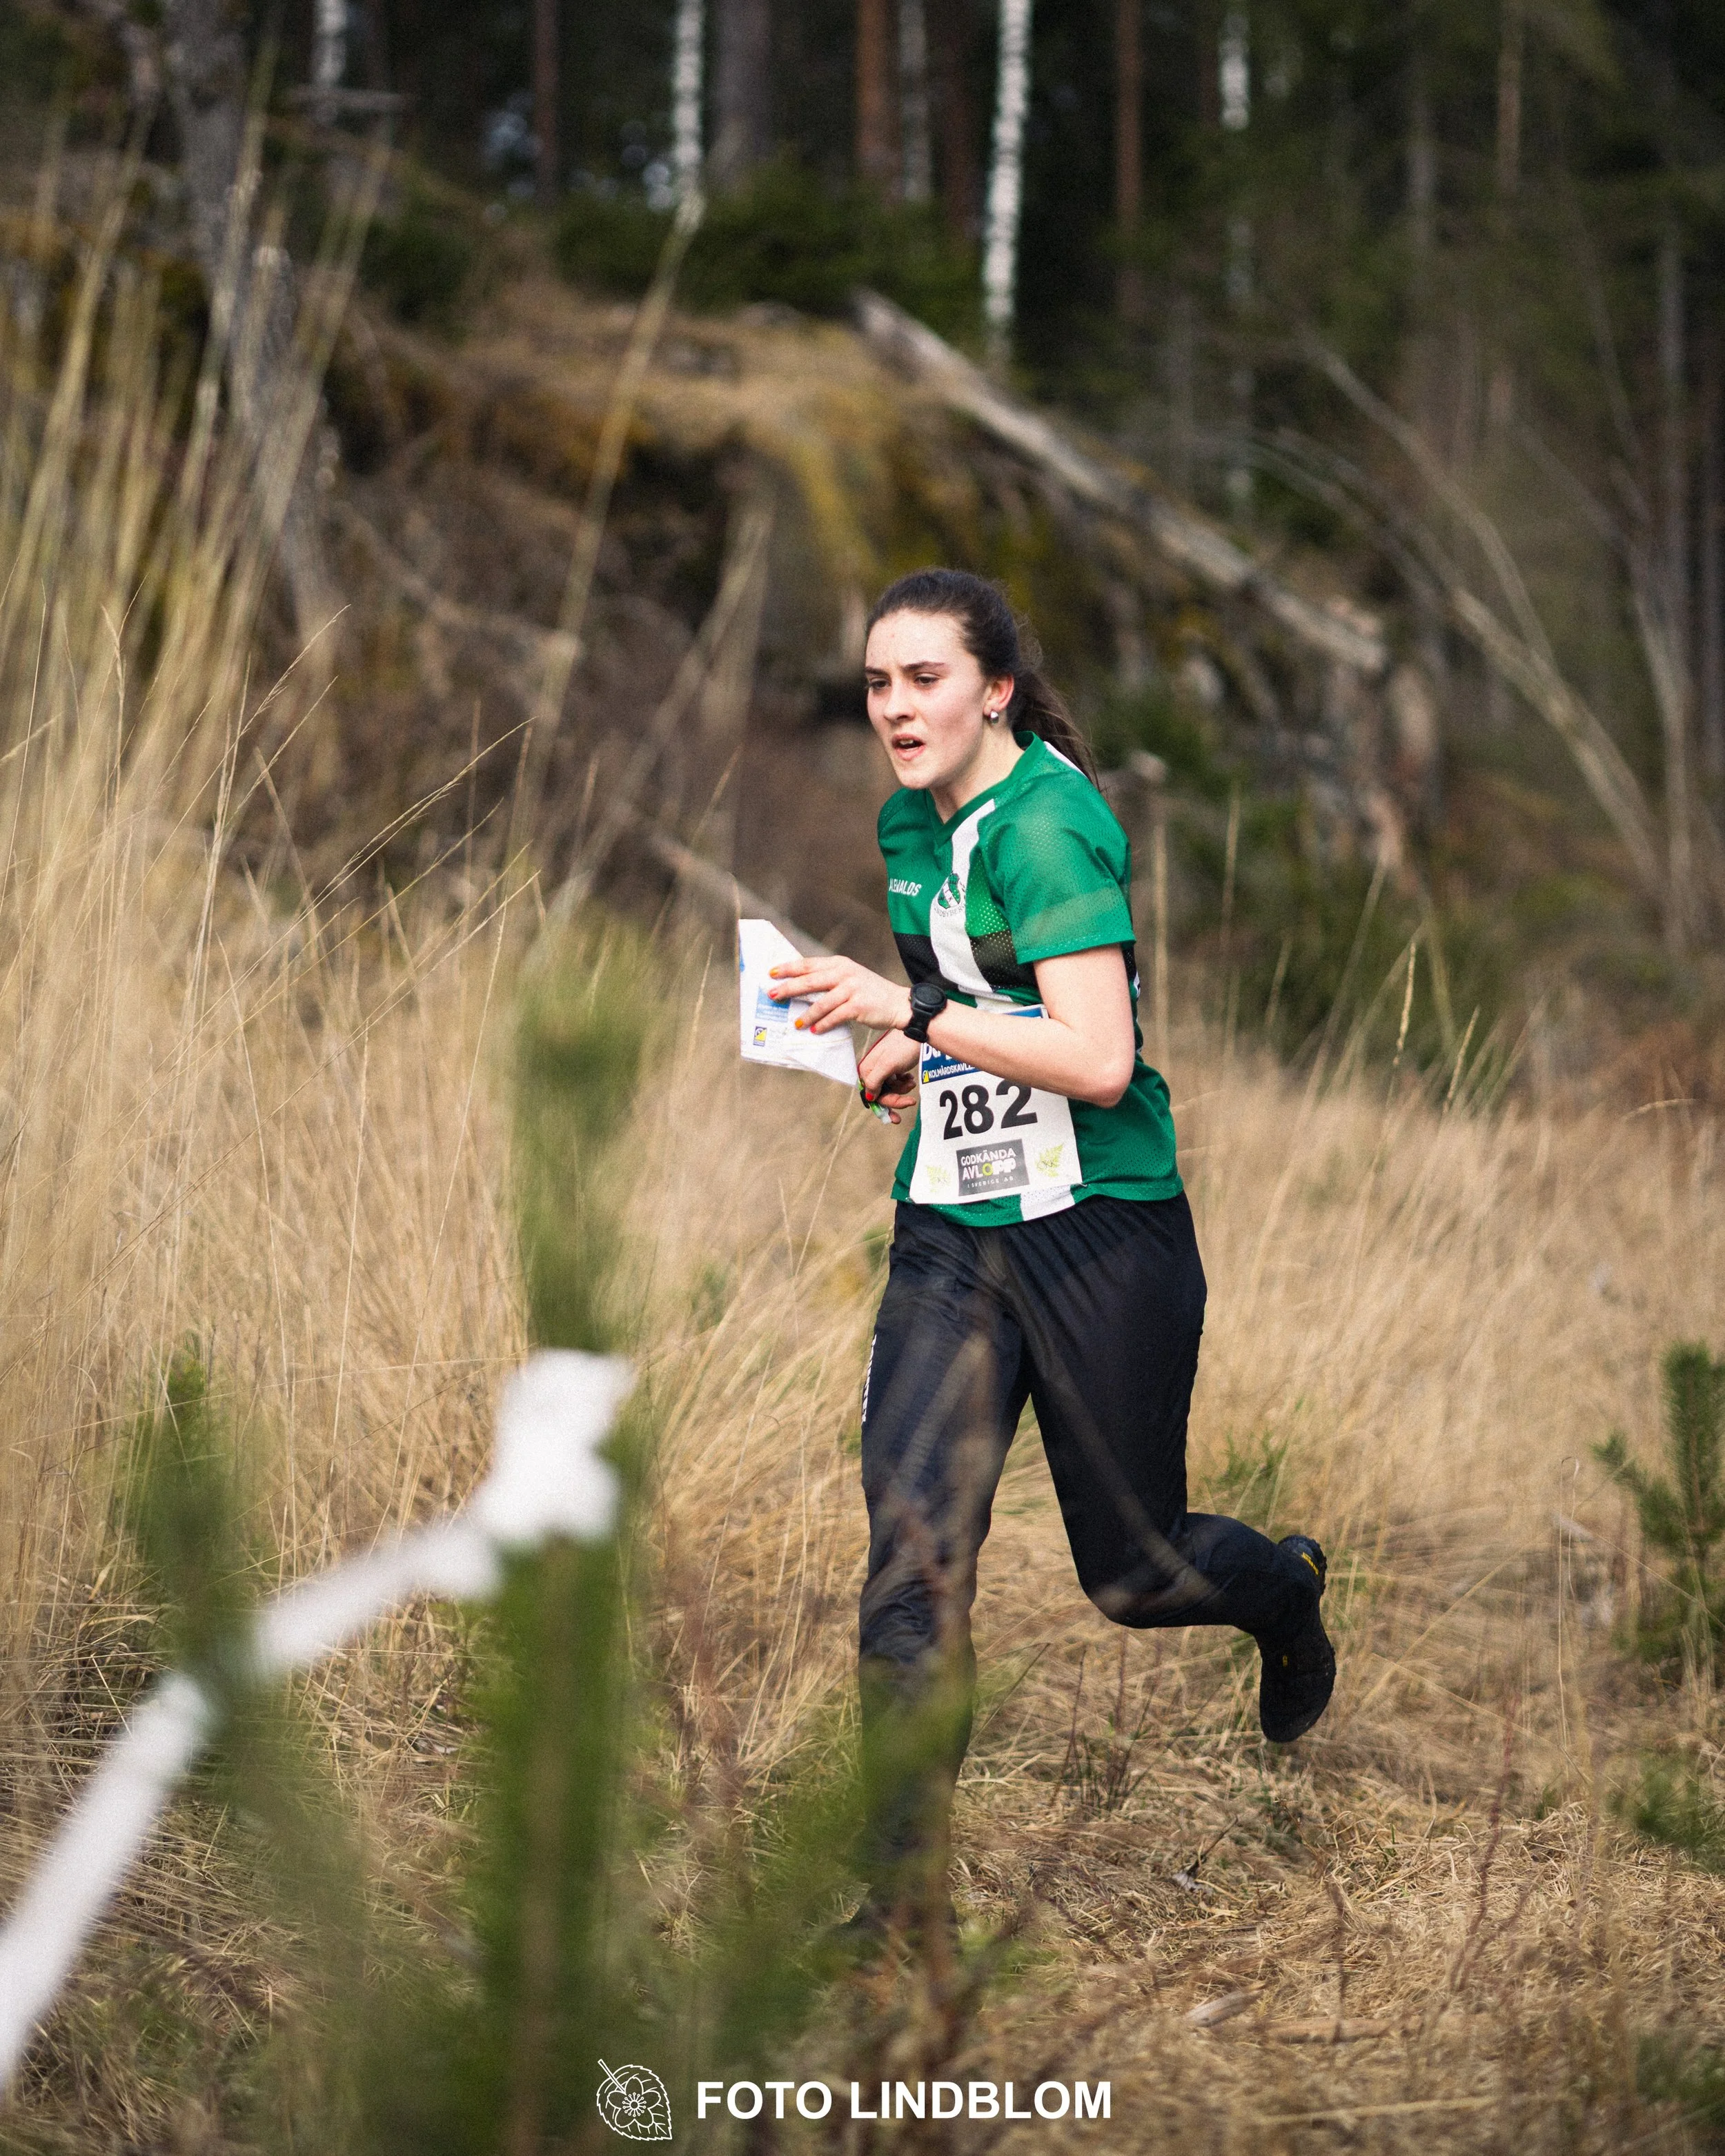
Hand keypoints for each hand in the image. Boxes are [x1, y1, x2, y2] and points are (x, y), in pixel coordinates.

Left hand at [767, 954, 913, 1035]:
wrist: (898, 1003)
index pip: (809, 964)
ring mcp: (851, 989)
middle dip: (789, 988)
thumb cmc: (870, 992)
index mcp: (839, 964)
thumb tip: (800, 988)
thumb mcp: (850, 978)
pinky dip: (824, 1024)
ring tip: (796, 1024)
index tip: (771, 973)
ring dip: (806, 1015)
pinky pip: (835, 1017)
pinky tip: (815, 1031)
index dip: (789, 968)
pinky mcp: (858, 1006)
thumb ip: (829, 979)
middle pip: (810, 981)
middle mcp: (844, 973)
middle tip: (773, 995)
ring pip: (821, 1002)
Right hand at [858, 1028, 919, 1123]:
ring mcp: (883, 1067)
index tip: (896, 1116)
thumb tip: (868, 1097)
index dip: (884, 1106)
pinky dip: (903, 1082)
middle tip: (910, 1101)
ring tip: (910, 1082)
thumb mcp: (887, 1066)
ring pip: (890, 1088)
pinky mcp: (893, 1065)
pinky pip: (896, 1081)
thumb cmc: (903, 1048)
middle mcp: (872, 1069)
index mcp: (866, 1070)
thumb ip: (875, 1082)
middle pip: (881, 1094)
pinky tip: (909, 1078)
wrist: (919, 1032)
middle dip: (895, 1098)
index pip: (871, 1096)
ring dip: (901, 1089)